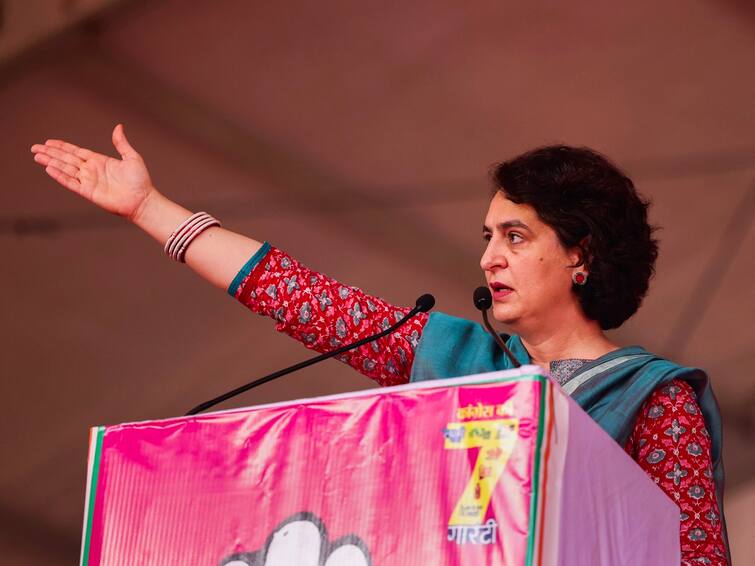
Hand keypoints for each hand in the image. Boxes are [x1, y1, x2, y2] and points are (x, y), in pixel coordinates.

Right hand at [31, 124, 154, 221]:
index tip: (49, 142)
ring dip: (51, 162)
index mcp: (99, 161)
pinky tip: (49, 169)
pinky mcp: (88, 192)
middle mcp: (91, 170)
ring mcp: (89, 181)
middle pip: (66, 159)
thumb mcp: (131, 158)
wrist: (142, 200)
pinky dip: (60, 176)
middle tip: (35, 147)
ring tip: (37, 156)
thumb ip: (121, 143)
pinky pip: (71, 182)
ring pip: (65, 169)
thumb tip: (118, 127)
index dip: (62, 147)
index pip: (76, 152)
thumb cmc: (140, 181)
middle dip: (50, 153)